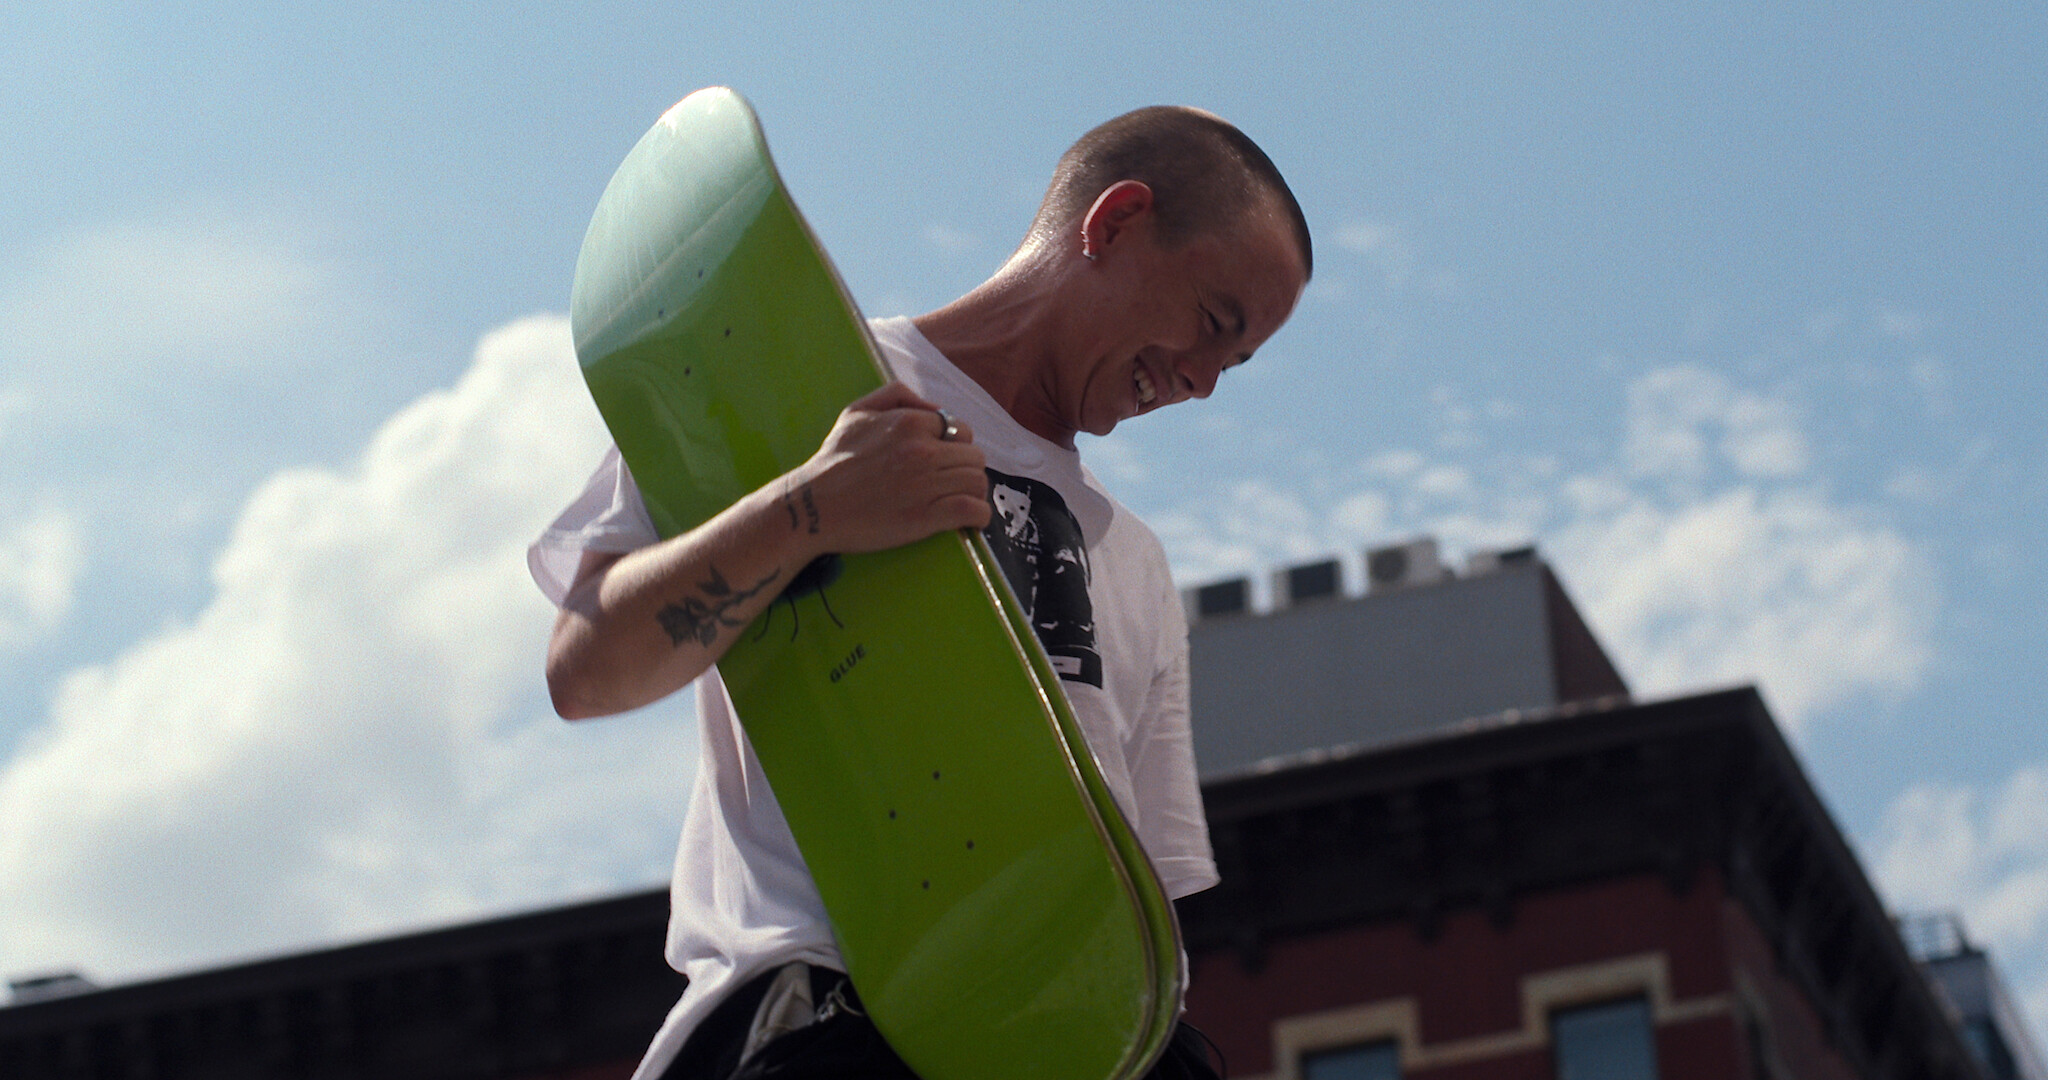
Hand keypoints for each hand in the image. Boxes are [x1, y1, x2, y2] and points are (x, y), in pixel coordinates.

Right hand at [786, 382, 990, 554]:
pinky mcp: (927, 517)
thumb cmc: (834, 460)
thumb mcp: (856, 411)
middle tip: (951, 480)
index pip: (960, 430)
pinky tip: (971, 519)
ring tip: (960, 499)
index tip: (944, 459)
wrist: (815, 507)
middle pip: (974, 456)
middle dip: (966, 467)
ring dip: (974, 491)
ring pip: (978, 482)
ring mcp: (927, 484)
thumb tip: (931, 406)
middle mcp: (923, 450)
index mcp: (910, 422)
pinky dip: (978, 516)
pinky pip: (973, 511)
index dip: (955, 445)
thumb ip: (896, 395)